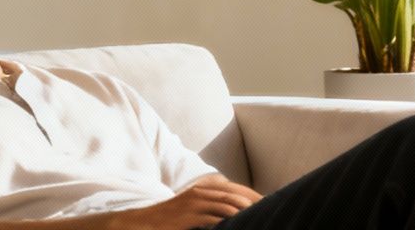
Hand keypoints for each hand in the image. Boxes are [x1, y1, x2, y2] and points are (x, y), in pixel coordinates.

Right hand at [107, 177, 261, 229]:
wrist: (143, 223)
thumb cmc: (168, 220)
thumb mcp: (189, 209)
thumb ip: (208, 208)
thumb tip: (228, 215)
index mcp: (202, 189)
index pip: (236, 189)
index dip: (253, 196)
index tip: (269, 204)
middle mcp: (201, 192)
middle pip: (236, 195)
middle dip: (255, 204)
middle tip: (271, 212)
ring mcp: (195, 203)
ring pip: (229, 205)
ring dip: (246, 212)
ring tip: (260, 219)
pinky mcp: (190, 215)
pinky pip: (215, 217)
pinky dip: (230, 221)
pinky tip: (240, 226)